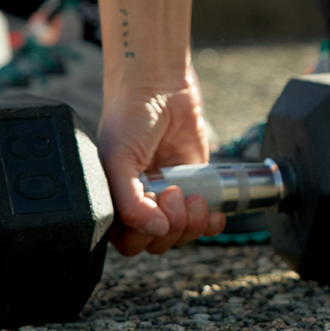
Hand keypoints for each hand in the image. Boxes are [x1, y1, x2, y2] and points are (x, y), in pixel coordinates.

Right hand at [99, 68, 225, 254]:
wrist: (159, 86)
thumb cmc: (129, 117)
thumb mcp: (118, 159)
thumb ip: (128, 200)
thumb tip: (154, 230)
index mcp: (114, 201)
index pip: (126, 241)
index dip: (142, 235)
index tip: (154, 212)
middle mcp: (141, 204)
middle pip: (155, 244)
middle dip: (171, 227)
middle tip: (174, 193)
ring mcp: (169, 199)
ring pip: (181, 236)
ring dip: (192, 225)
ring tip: (194, 196)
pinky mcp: (195, 188)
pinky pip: (204, 222)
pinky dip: (211, 224)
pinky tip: (215, 214)